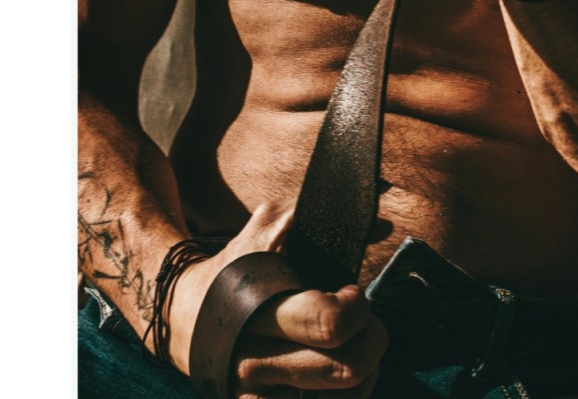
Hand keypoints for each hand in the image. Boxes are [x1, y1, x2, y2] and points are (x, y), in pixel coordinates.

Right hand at [168, 202, 386, 397]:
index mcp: (259, 307)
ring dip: (366, 375)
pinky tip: (342, 379)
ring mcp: (256, 393)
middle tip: (367, 321)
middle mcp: (257, 357)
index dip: (355, 310)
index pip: (326, 321)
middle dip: (372, 340)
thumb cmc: (232, 268)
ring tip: (359, 347)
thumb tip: (353, 221)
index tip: (354, 293)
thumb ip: (295, 222)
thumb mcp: (258, 235)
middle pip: (343, 368)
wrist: (180, 312)